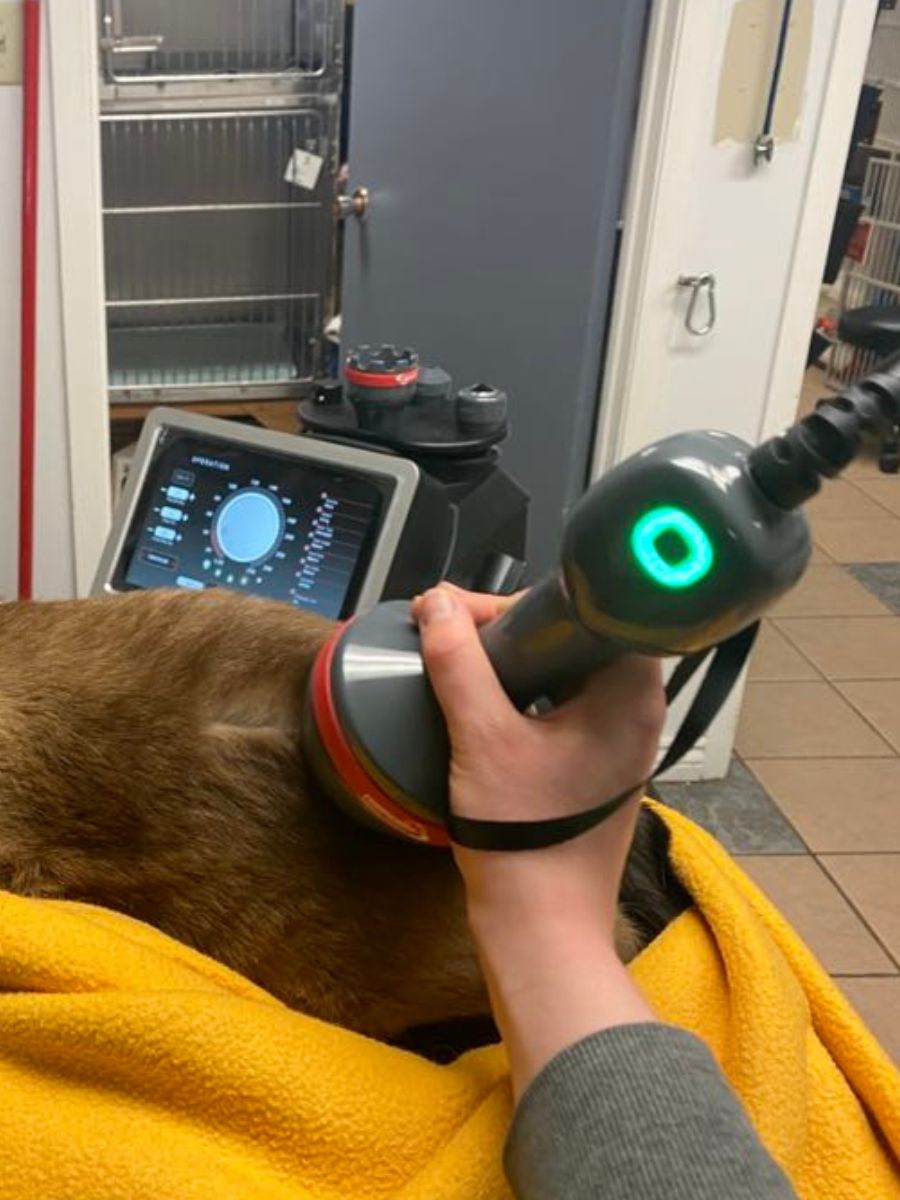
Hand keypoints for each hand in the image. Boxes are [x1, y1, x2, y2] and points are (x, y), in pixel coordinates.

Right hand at [412, 583, 664, 936]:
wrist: (541, 928)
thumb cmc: (526, 841)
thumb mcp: (482, 739)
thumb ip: (458, 664)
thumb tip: (437, 605)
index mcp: (631, 692)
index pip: (582, 610)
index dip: (519, 602)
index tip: (463, 612)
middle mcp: (638, 709)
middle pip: (570, 638)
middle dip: (507, 631)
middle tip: (451, 632)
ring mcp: (621, 739)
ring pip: (562, 673)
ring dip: (511, 665)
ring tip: (458, 660)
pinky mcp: (598, 764)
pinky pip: (560, 706)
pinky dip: (521, 696)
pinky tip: (480, 700)